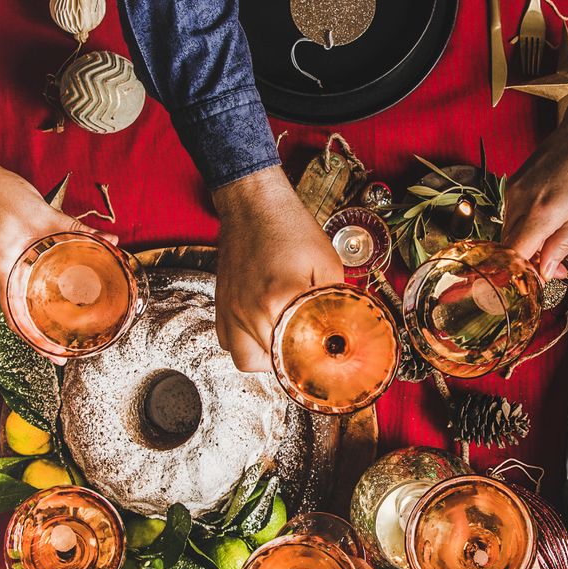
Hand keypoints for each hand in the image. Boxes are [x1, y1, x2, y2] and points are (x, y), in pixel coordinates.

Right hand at [0, 147, 117, 363]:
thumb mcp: (43, 213)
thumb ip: (77, 230)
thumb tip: (110, 241)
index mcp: (1, 271)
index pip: (18, 321)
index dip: (38, 343)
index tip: (59, 358)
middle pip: (21, 315)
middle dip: (45, 334)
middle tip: (72, 346)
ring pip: (21, 301)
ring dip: (42, 314)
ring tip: (68, 326)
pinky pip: (19, 285)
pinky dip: (38, 293)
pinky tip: (57, 293)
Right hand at [213, 166, 343, 370]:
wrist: (254, 205)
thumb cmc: (289, 227)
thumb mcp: (326, 261)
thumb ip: (336, 298)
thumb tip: (345, 324)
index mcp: (278, 300)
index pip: (292, 353)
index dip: (310, 363)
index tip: (323, 363)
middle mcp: (249, 310)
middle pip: (269, 363)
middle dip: (290, 362)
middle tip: (306, 351)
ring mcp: (231, 309)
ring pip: (244, 359)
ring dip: (265, 359)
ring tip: (282, 346)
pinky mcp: (221, 304)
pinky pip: (227, 342)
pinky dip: (244, 344)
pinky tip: (262, 332)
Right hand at [502, 113, 567, 278]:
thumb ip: (559, 247)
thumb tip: (544, 272)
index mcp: (539, 214)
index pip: (511, 256)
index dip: (519, 275)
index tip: (535, 284)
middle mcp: (518, 201)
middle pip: (508, 246)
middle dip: (527, 262)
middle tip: (556, 269)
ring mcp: (514, 189)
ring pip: (510, 230)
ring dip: (527, 244)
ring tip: (555, 243)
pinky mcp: (515, 181)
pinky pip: (513, 213)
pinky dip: (526, 225)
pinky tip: (548, 221)